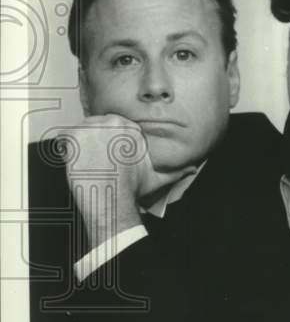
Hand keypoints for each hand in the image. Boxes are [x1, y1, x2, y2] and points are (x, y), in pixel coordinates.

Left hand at [56, 115, 193, 248]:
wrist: (112, 199)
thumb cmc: (132, 189)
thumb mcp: (157, 178)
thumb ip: (175, 170)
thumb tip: (192, 169)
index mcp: (131, 128)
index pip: (113, 127)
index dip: (108, 143)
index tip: (106, 157)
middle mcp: (113, 122)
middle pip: (97, 126)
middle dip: (95, 142)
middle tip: (96, 162)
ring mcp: (92, 127)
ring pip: (82, 131)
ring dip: (81, 145)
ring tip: (87, 163)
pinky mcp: (74, 135)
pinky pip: (65, 138)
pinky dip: (67, 149)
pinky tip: (76, 162)